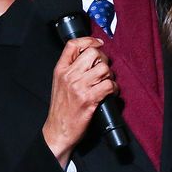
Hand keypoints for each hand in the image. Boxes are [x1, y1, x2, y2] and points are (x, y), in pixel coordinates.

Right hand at [42, 37, 117, 167]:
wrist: (58, 131)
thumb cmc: (61, 109)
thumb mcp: (59, 84)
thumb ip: (70, 69)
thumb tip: (90, 57)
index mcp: (60, 70)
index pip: (73, 45)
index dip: (89, 40)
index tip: (98, 43)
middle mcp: (69, 76)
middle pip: (93, 53)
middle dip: (103, 60)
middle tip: (103, 69)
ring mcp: (79, 87)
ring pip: (104, 68)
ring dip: (110, 75)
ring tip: (106, 83)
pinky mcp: (89, 99)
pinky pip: (109, 84)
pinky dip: (114, 88)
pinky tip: (110, 93)